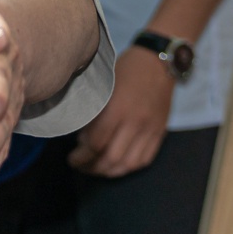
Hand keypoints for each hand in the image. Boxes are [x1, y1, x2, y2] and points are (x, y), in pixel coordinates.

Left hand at [69, 45, 173, 177]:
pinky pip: (145, 159)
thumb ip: (92, 113)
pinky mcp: (160, 132)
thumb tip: (81, 139)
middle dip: (92, 167)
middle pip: (111, 158)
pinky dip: (129, 167)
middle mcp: (135, 122)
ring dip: (110, 171)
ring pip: (129, 164)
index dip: (81, 156)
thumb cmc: (123, 70)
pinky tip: (117, 165)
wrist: (157, 62)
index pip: (96, 144)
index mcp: (116, 109)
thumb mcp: (101, 87)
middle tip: (80, 165)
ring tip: (96, 169)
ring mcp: (150, 129)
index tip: (72, 157)